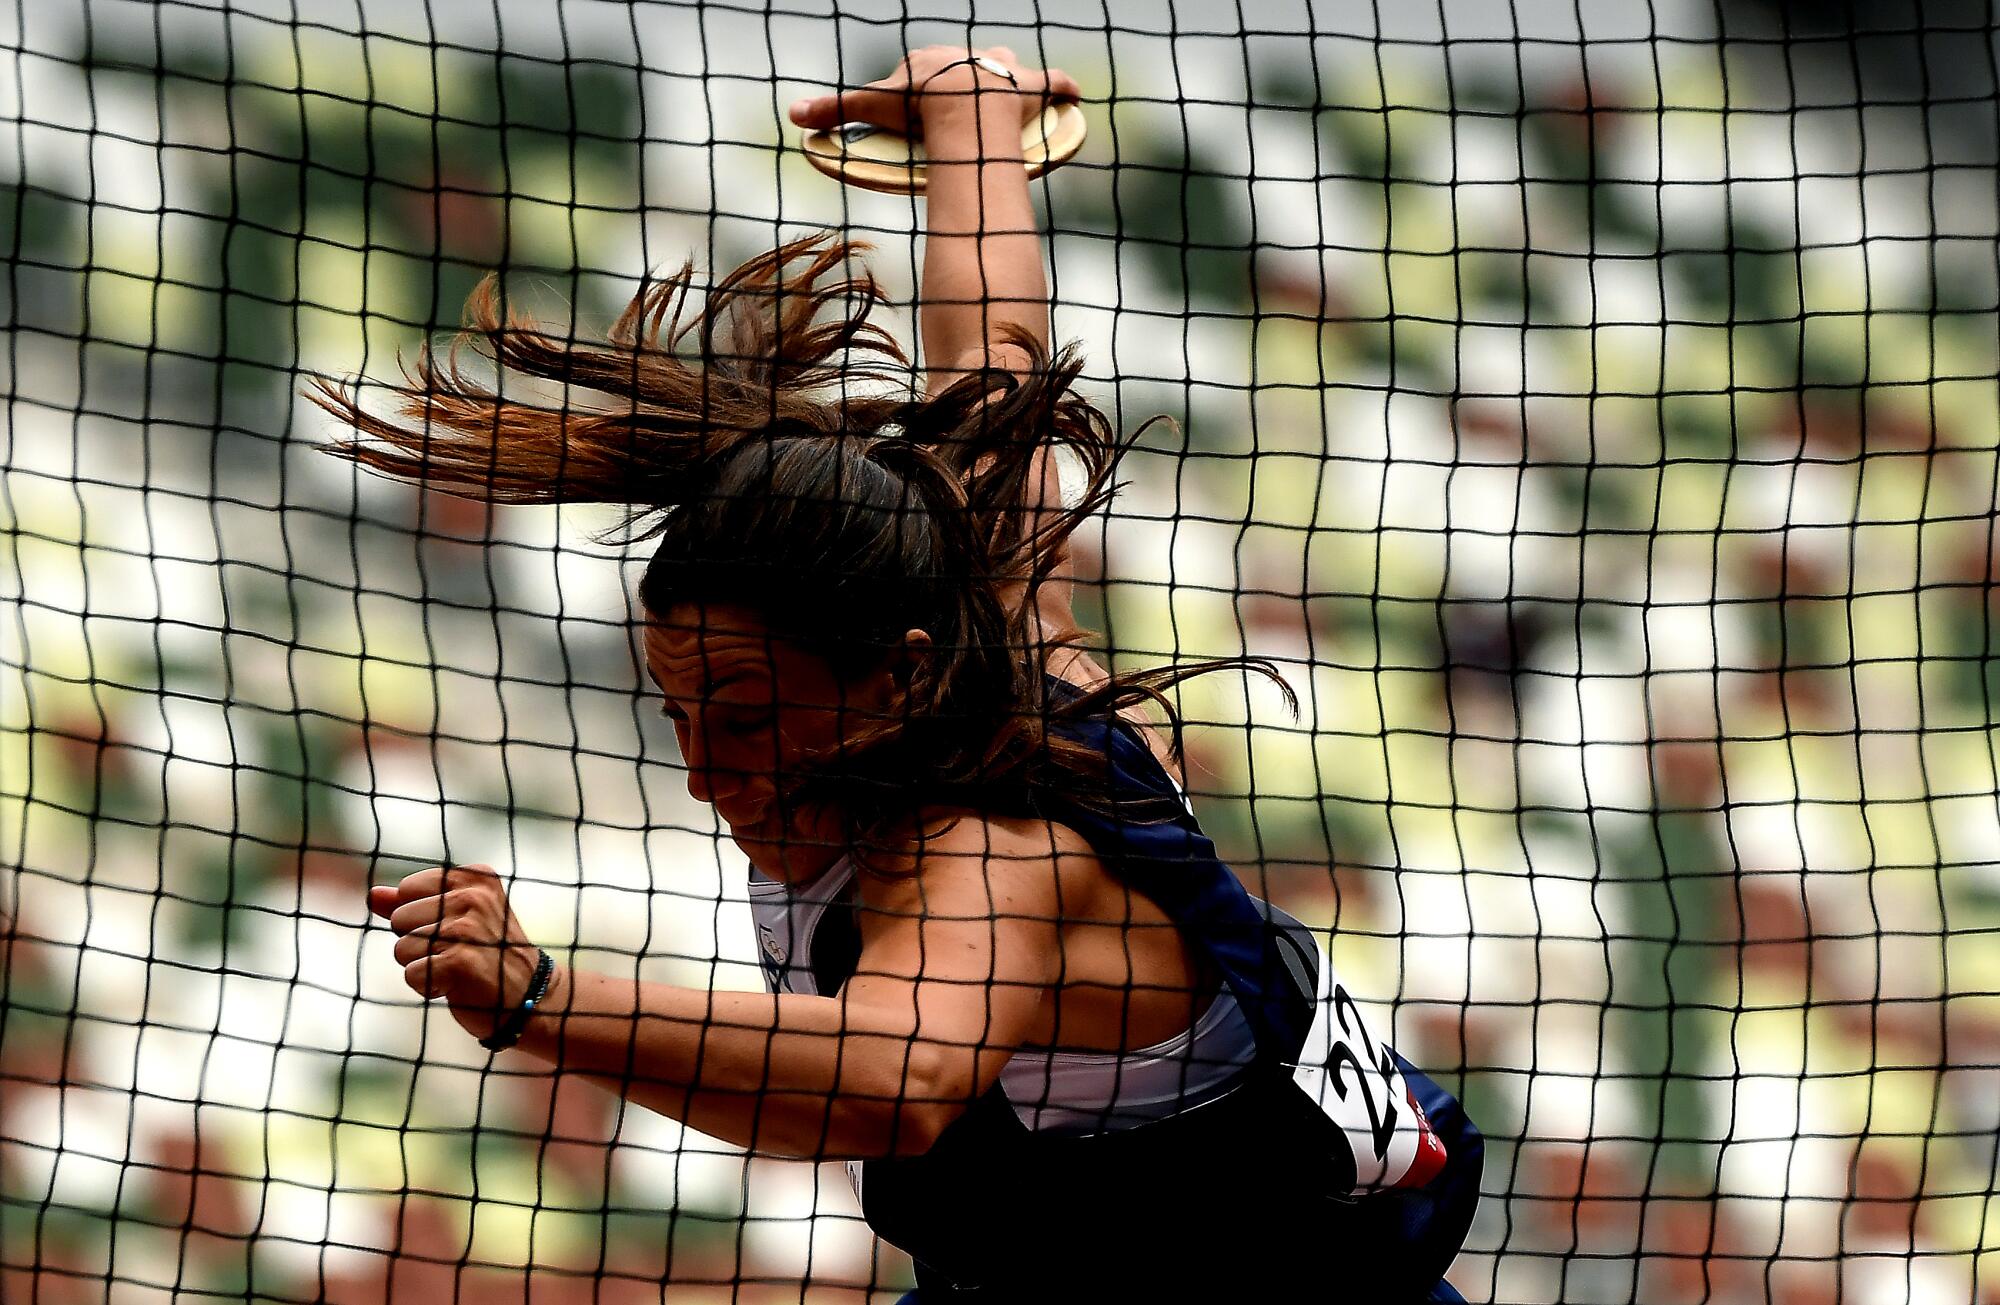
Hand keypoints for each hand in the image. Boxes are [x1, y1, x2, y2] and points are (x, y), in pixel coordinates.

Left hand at [368, 864, 548, 1042]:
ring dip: (422, 967)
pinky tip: (456, 986)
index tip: (455, 930)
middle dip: (418, 943)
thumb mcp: (455, 919)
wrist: (528, 997)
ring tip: (457, 969)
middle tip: (457, 953)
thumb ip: (412, 903)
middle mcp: (473, 897)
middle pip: (400, 919)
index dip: (420, 916)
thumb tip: (372, 894)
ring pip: (402, 948)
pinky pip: (411, 974)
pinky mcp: (459, 962)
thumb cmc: (486, 954)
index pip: (407, 889)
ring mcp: (467, 929)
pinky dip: (427, 987)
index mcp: (475, 878)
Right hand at [787, 45, 1079, 139]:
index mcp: (930, 60)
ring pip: (1006, 69)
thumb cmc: (916, 105)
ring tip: (1009, 104)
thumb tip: (791, 116)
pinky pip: (1054, 83)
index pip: (924, 70)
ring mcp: (1002, 69)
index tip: (920, 111)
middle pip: (964, 67)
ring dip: (1008, 83)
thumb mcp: (871, 106)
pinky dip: (1063, 89)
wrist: (960, 107)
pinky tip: (1074, 95)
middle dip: (962, 85)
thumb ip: (834, 111)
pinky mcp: (1031, 85)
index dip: (922, 90)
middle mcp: (967, 57)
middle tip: (959, 116)